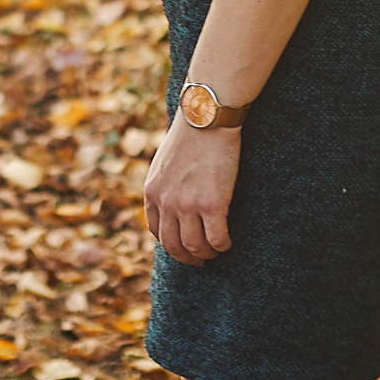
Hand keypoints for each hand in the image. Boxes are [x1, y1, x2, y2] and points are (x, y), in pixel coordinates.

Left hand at [143, 112, 238, 264]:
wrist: (205, 119)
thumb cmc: (189, 135)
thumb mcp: (163, 162)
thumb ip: (164, 184)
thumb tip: (170, 200)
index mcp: (152, 192)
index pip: (157, 232)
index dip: (171, 244)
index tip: (183, 247)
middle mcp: (166, 203)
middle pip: (173, 246)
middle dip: (187, 258)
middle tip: (200, 260)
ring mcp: (187, 206)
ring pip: (195, 248)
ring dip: (206, 254)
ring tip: (216, 251)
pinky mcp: (212, 205)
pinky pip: (216, 239)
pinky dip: (222, 246)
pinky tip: (227, 244)